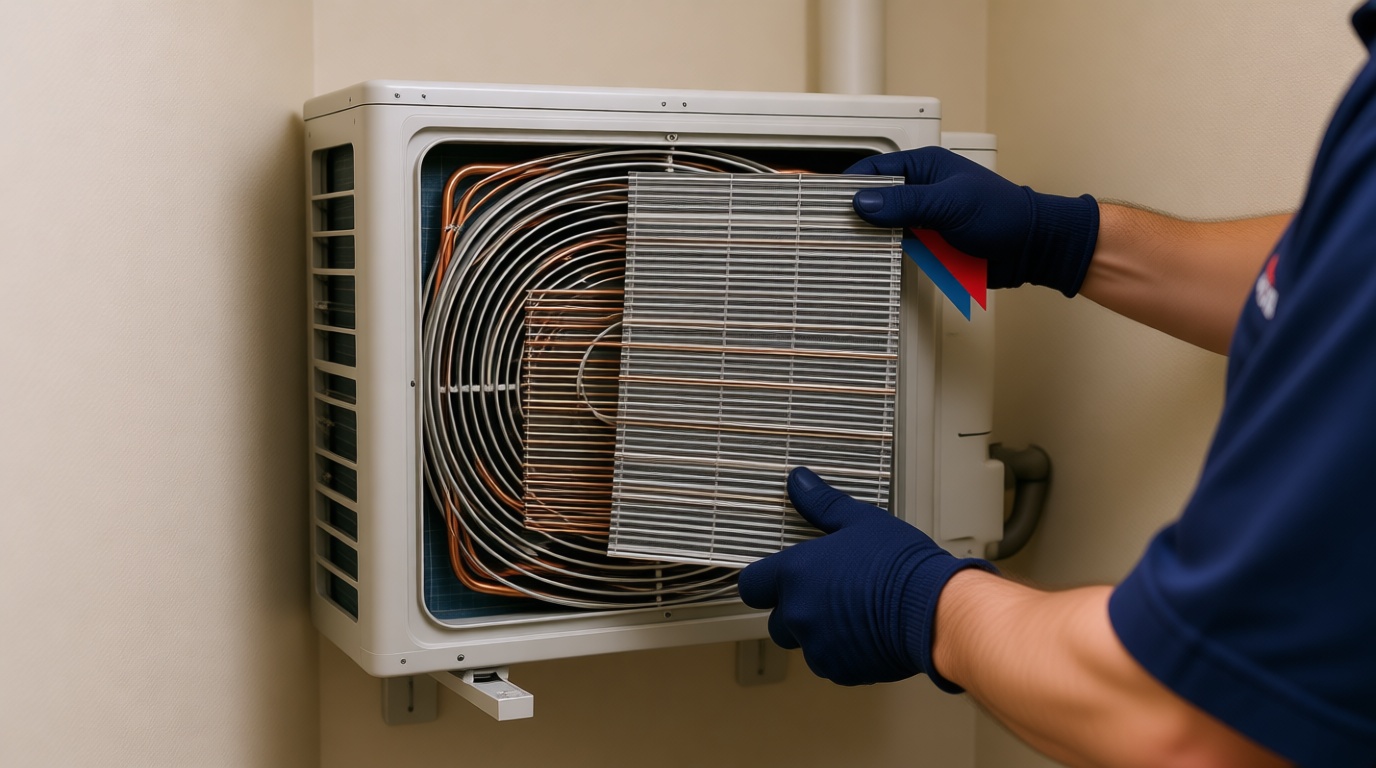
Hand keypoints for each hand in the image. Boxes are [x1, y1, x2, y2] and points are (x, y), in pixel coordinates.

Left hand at [737, 467, 996, 688]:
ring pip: (804, 644)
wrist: (934, 611)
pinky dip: (843, 652)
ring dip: (818, 633)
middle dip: (795, 611)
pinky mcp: (841, 670)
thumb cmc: (899, 565)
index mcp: (796, 575)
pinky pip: (831, 662)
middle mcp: (799, 613)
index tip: (776, 578)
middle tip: (827, 594)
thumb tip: (799, 481)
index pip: (751, 585)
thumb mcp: (860, 521)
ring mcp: (818, 646)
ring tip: (853, 613)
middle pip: (776, 620)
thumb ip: (821, 503)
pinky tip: (867, 632)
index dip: (762, 582)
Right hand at [846, 147, 1099, 296]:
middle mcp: (919, 190)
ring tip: (840, 242)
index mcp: (923, 166)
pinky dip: (882, 252)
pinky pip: (895, 246)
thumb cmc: (1004, 213)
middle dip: (853, 212)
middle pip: (872, 199)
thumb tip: (865, 202)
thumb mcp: (950, 203)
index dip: (849, 186)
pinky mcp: (927, 242)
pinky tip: (867, 257)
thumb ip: (906, 203)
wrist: (1031, 248)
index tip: (829, 202)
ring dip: (866, 234)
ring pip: (881, 224)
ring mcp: (922, 217)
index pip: (873, 170)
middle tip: (830, 226)